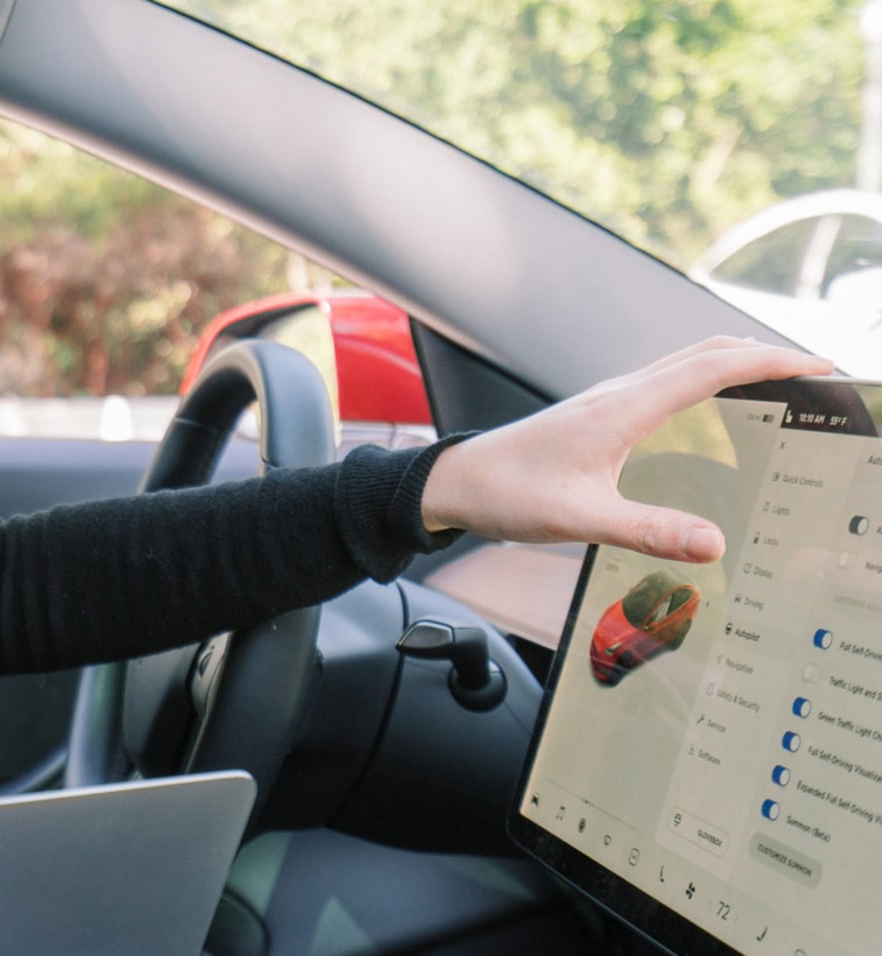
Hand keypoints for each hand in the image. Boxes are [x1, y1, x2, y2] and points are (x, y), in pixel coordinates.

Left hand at [419, 336, 836, 562]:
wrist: (454, 482)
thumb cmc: (506, 493)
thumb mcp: (579, 518)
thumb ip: (647, 531)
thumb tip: (713, 543)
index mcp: (623, 408)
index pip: (713, 368)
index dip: (772, 363)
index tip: (819, 366)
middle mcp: (620, 394)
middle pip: (706, 354)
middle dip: (766, 356)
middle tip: (816, 372)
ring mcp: (610, 401)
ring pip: (686, 364)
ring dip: (737, 364)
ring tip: (782, 382)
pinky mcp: (601, 415)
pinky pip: (668, 383)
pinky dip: (707, 381)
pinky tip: (715, 408)